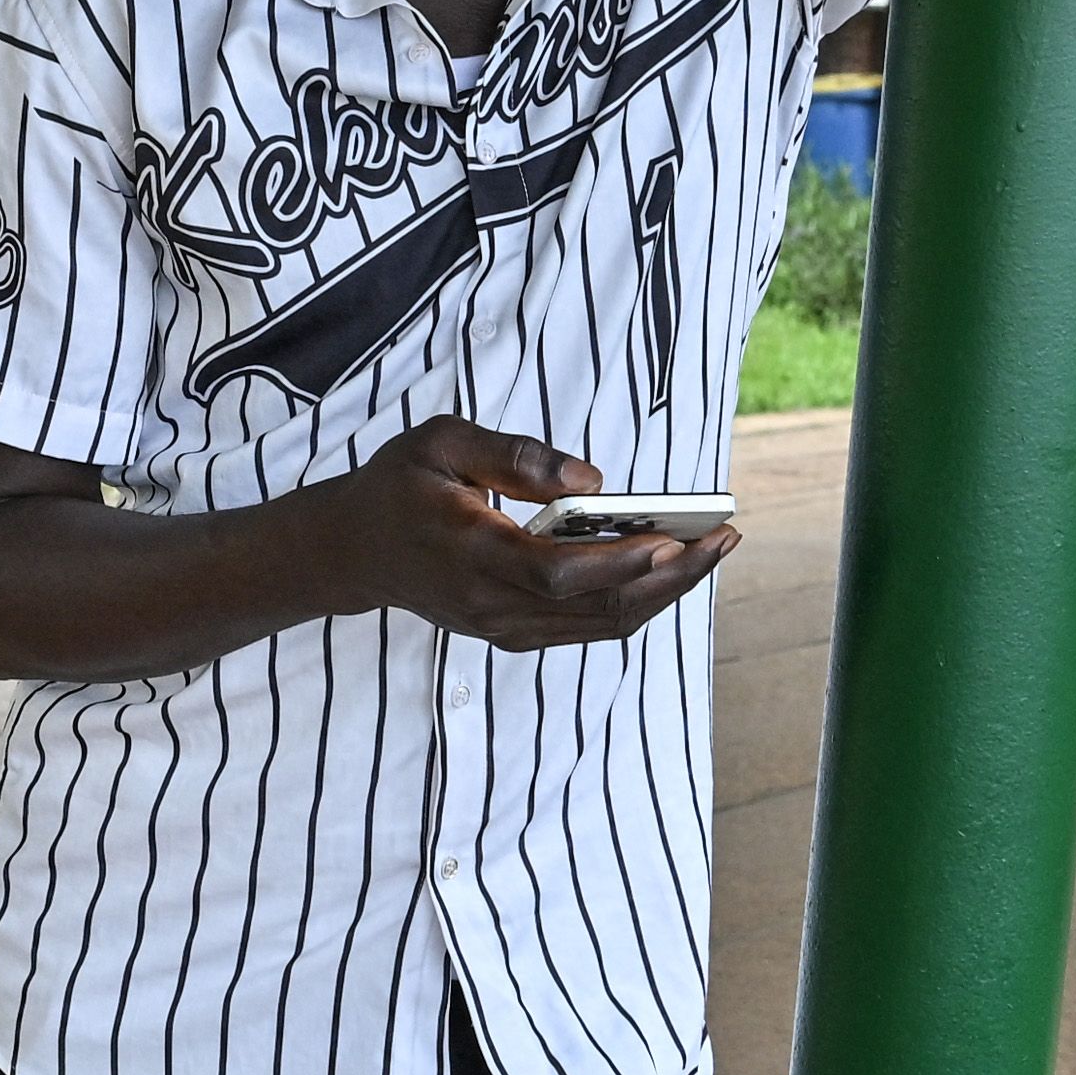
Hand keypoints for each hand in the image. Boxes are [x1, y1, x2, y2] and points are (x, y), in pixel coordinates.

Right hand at [307, 417, 734, 652]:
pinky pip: (588, 626)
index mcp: (470, 552)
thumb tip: (591, 480)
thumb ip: (512, 455)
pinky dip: (635, 600)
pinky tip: (668, 567)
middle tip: (723, 539)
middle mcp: (490, 603)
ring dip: (663, 593)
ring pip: (602, 624)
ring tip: (710, 551)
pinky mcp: (514, 632)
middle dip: (670, 578)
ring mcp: (503, 626)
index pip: (557, 572)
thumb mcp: (439, 442)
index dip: (620, 560)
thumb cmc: (399, 486)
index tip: (674, 537)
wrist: (353, 551)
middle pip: (597, 608)